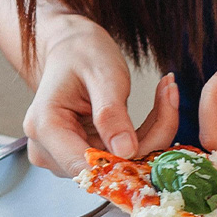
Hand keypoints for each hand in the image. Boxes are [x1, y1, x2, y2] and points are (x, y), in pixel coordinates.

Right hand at [22, 18, 179, 176]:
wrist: (70, 49)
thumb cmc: (81, 53)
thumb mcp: (102, 74)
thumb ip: (112, 113)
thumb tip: (126, 152)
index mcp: (46, 128)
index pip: (85, 165)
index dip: (125, 161)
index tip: (161, 130)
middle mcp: (49, 150)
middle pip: (106, 168)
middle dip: (147, 141)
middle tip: (171, 96)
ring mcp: (64, 158)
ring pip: (119, 166)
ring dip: (150, 138)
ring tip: (166, 94)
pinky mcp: (83, 158)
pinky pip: (120, 158)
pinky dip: (144, 137)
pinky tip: (159, 107)